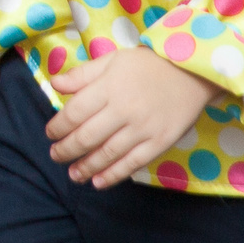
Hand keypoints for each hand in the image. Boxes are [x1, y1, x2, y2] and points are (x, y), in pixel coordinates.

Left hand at [44, 47, 218, 188]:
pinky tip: (98, 182)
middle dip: (67, 150)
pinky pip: (133, 163)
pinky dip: (114, 175)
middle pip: (87, 136)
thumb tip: (54, 84)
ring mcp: (143, 128)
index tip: (50, 133)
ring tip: (73, 174)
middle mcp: (124, 110)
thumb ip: (83, 74)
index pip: (75, 112)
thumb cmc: (148, 65)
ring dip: (86, 167)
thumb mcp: (113, 60)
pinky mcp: (160, 142)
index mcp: (109, 88)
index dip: (58, 126)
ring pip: (108, 153)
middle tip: (56, 156)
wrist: (193, 72)